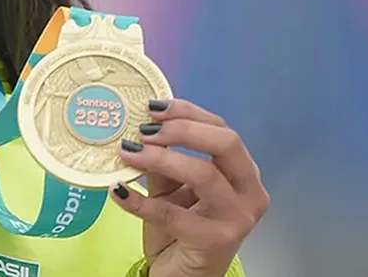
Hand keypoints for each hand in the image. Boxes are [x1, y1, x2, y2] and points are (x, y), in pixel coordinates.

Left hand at [110, 99, 268, 276]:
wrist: (185, 276)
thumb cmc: (183, 229)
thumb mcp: (173, 187)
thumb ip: (163, 160)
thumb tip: (136, 129)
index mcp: (242, 172)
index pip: (221, 129)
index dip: (186, 113)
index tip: (151, 108)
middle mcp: (249, 192)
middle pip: (225, 143)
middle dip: (182, 130)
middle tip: (144, 129)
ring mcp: (237, 218)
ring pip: (204, 175)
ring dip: (161, 159)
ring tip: (128, 153)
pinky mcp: (215, 241)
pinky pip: (172, 215)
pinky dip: (140, 201)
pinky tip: (118, 192)